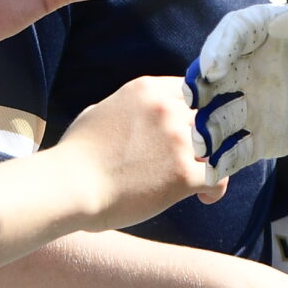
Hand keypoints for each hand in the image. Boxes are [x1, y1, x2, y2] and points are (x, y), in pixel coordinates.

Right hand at [54, 74, 224, 227]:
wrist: (69, 188)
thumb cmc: (76, 155)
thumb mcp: (101, 111)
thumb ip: (131, 107)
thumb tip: (141, 112)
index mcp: (149, 90)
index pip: (196, 90)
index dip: (200, 110)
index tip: (198, 127)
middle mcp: (168, 109)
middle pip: (209, 117)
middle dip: (207, 137)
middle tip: (200, 157)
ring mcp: (178, 140)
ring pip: (219, 145)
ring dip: (212, 161)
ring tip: (201, 178)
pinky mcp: (183, 172)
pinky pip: (219, 176)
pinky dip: (215, 188)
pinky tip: (204, 197)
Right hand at [189, 0, 287, 182]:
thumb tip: (276, 22)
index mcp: (274, 32)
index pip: (235, 32)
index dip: (218, 47)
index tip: (213, 68)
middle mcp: (259, 66)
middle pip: (218, 74)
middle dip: (201, 89)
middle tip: (194, 104)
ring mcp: (260, 102)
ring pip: (221, 113)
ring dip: (206, 127)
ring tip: (202, 143)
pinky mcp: (268, 136)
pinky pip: (239, 149)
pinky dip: (224, 159)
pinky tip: (215, 171)